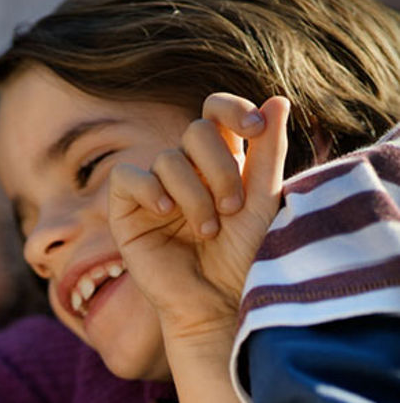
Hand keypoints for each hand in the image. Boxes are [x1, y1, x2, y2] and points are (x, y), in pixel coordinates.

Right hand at [108, 93, 289, 341]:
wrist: (219, 302)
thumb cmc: (245, 258)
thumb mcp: (263, 200)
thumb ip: (268, 152)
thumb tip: (277, 100)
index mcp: (219, 161)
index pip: (215, 112)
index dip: (231, 108)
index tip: (254, 130)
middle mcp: (185, 170)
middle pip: (195, 131)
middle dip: (218, 166)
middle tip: (232, 207)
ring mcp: (153, 189)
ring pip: (167, 159)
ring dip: (193, 194)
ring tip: (207, 231)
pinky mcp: (125, 211)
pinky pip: (128, 177)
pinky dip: (150, 190)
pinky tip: (166, 213)